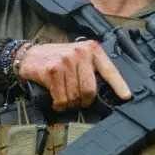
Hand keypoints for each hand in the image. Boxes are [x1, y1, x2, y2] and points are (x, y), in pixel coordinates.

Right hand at [16, 41, 131, 110]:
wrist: (28, 55)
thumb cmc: (56, 58)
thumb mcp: (78, 56)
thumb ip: (91, 68)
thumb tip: (106, 90)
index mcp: (91, 49)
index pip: (110, 70)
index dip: (119, 85)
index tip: (127, 96)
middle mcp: (80, 53)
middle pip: (90, 90)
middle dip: (84, 101)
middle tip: (78, 101)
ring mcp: (66, 61)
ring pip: (75, 96)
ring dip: (69, 104)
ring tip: (65, 98)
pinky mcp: (52, 70)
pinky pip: (61, 98)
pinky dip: (59, 104)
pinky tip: (56, 100)